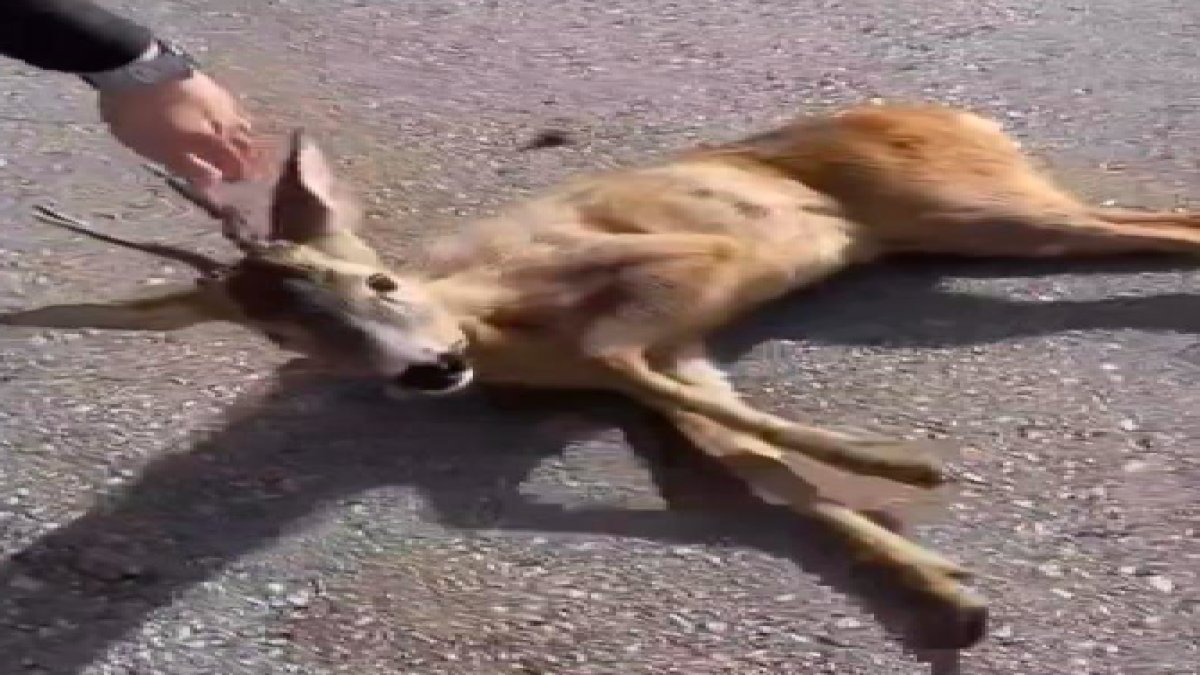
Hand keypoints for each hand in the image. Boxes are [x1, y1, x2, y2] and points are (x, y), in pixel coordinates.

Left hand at [97, 71, 264, 189]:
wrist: (131, 67)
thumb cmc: (143, 119)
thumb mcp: (161, 151)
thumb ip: (190, 167)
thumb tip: (215, 181)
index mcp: (215, 141)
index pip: (239, 164)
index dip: (240, 175)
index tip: (237, 183)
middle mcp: (225, 121)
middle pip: (245, 142)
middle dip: (244, 157)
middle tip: (234, 166)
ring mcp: (218, 99)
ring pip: (239, 122)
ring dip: (239, 136)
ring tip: (229, 144)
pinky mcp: (207, 82)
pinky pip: (228, 105)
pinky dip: (228, 117)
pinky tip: (217, 119)